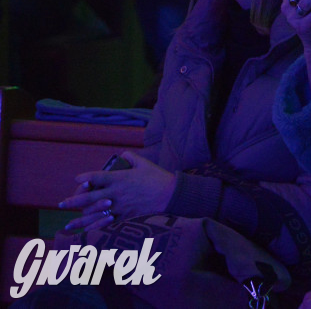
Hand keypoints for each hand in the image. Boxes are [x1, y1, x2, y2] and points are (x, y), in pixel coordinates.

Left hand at [59, 151, 174, 230]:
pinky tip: (86, 232)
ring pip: (95, 214)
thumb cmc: (158, 177)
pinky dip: (95, 228)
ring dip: (80, 219)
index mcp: (120, 178)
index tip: (77, 179)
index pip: (97, 177)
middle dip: (73, 201)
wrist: (170, 195)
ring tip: (68, 224)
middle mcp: (116, 193)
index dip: (86, 178)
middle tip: (61, 204)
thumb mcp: (144, 163)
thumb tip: (121, 156)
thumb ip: (130, 157)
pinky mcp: (126, 217)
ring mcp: (120, 206)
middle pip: (90, 198)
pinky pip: (107, 224)